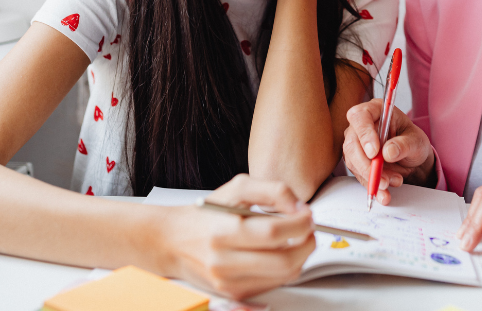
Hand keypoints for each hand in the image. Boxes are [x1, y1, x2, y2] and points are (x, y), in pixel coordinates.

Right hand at [162, 174, 314, 299]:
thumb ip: (273, 191)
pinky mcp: (233, 293)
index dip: (301, 223)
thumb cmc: (207, 213)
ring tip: (297, 239)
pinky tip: (280, 252)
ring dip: (300, 256)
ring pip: (283, 275)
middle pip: (284, 260)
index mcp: (225, 231)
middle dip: (307, 243)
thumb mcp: (238, 188)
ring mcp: (229, 282)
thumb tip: (299, 208)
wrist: (172, 241)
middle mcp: (225, 261)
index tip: (308, 215)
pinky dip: (285, 268)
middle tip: (309, 229)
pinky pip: (273, 284)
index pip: (275, 233)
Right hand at [343, 99, 435, 204]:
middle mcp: (361, 126)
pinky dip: (371, 186)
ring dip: (372, 177)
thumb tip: (387, 152)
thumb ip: (404, 145)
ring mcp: (356, 144)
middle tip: (384, 179)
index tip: (374, 152)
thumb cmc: (413, 142)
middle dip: (367, 165)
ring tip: (394, 182)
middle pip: (352, 143)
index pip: (359, 116)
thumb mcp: (416, 141)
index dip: (364, 134)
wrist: (413, 159)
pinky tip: (384, 195)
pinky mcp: (356, 162)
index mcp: (375, 110)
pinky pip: (359, 175)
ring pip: (353, 162)